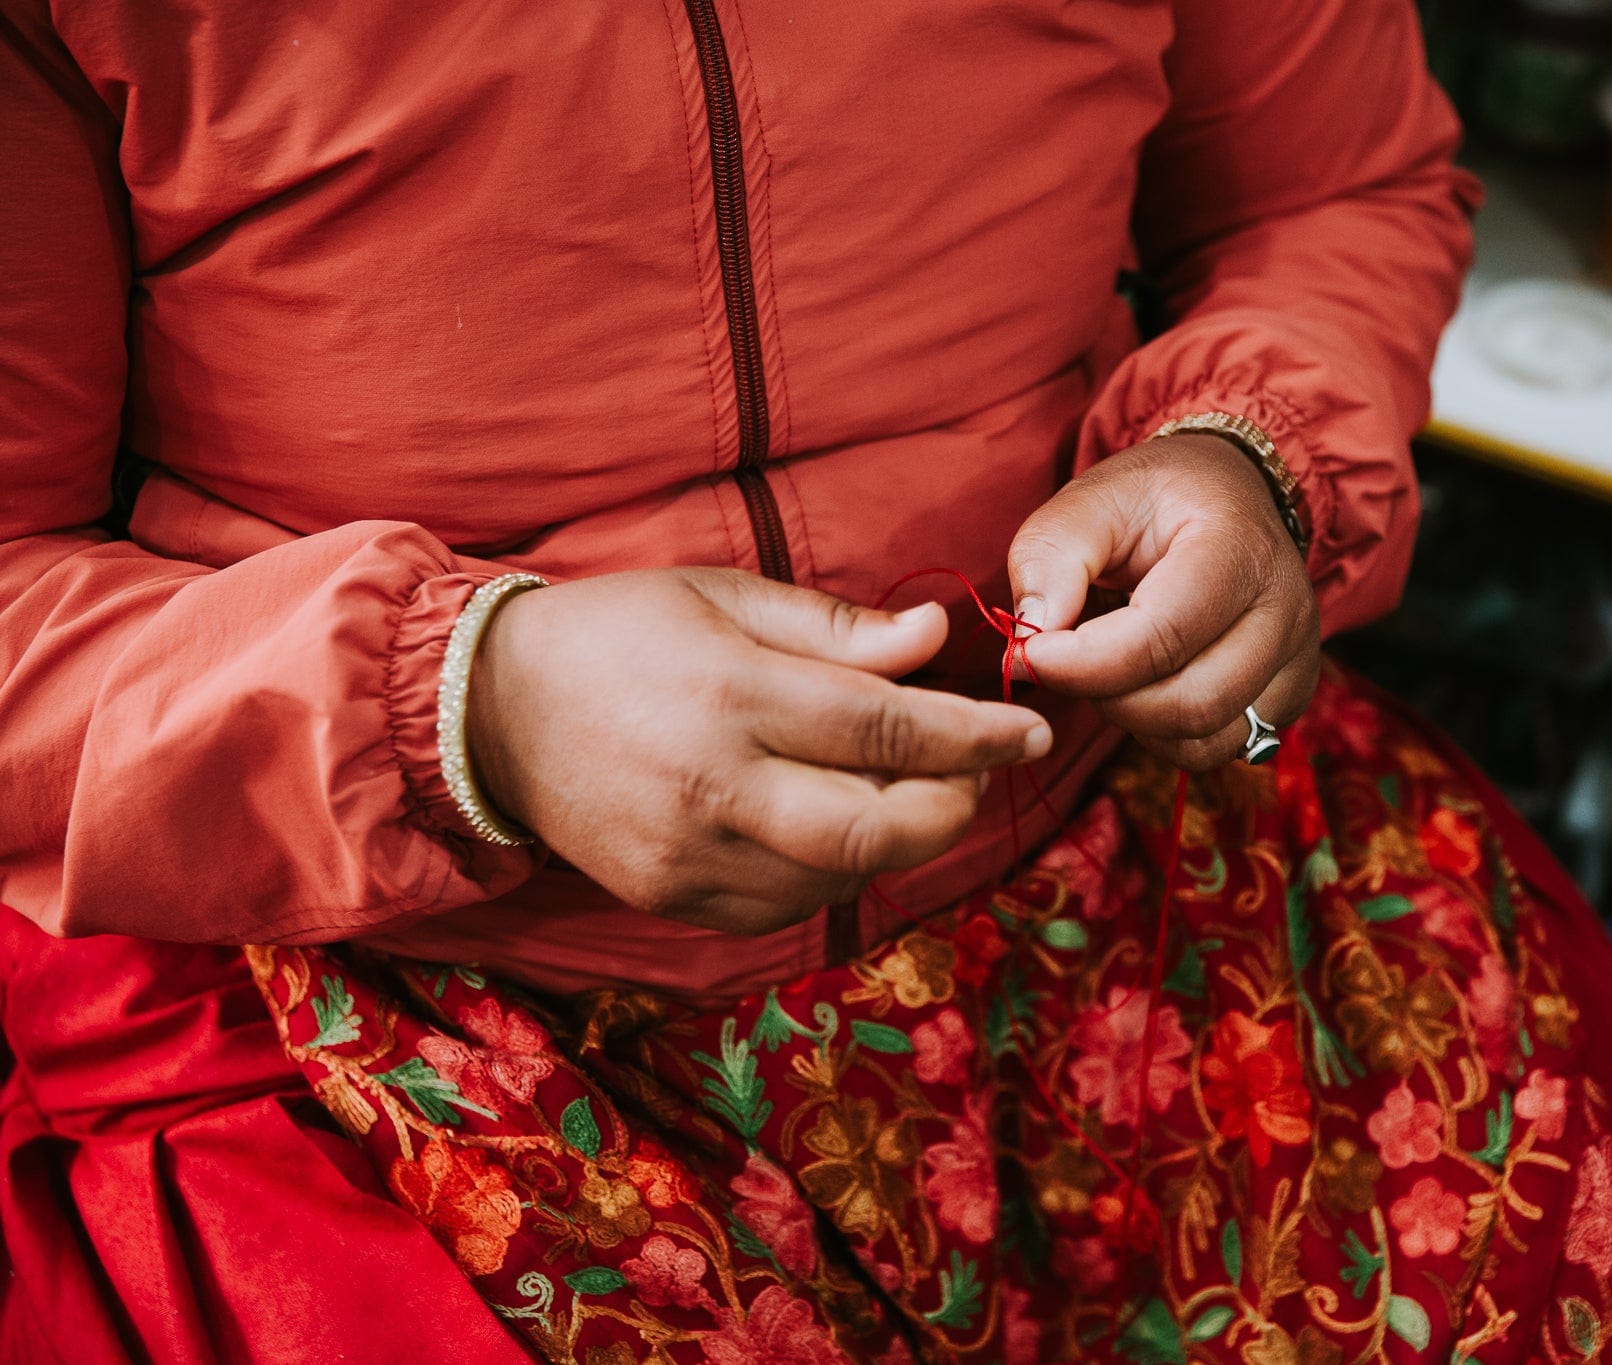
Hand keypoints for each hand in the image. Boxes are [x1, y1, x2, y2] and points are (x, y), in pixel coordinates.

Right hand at [465, 568, 1050, 933]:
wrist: (490, 711)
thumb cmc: (620, 632)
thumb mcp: (724, 596)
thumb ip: (837, 630)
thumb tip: (938, 641)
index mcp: (731, 694)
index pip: (889, 729)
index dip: (977, 735)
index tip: (1031, 728)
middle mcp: (713, 787)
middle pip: (877, 827)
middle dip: (954, 805)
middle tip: (980, 773)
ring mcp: (689, 858)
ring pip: (841, 875)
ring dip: (898, 837)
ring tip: (908, 788)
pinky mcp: (673, 899)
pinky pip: (789, 904)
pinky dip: (835, 869)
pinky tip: (833, 822)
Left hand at [1008, 432, 1318, 770]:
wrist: (1226, 497)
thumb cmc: (1153, 501)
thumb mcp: (1089, 501)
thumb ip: (1049, 556)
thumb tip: (1033, 631)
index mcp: (1239, 549)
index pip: (1165, 636)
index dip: (1086, 662)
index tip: (1031, 653)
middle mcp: (1285, 610)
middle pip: (1189, 704)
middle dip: (1106, 697)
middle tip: (1066, 662)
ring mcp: (1297, 660)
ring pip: (1204, 740)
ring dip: (1134, 719)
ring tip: (1107, 667)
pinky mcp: (1289, 695)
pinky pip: (1219, 748)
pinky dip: (1165, 732)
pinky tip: (1146, 684)